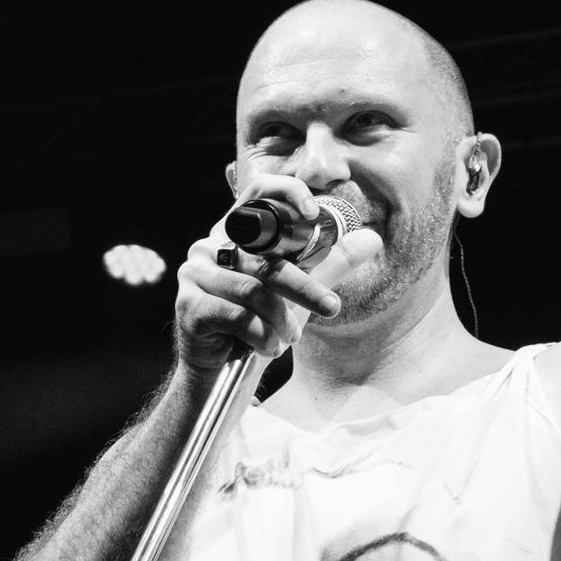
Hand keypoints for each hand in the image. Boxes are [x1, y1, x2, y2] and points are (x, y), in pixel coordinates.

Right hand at [173, 175, 382, 372]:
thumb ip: (331, 261)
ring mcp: (196, 275)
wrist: (221, 368)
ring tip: (289, 337)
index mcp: (237, 233)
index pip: (257, 192)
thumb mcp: (300, 288)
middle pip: (264, 258)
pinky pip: (236, 316)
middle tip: (331, 307)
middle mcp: (211, 247)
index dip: (286, 192)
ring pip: (253, 291)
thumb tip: (372, 238)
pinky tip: (267, 346)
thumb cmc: (258, 320)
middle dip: (303, 287)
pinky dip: (260, 335)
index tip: (314, 212)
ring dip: (280, 320)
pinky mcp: (189, 305)